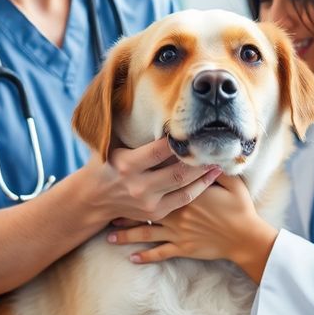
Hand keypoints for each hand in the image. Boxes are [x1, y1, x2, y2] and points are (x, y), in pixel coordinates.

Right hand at [82, 138, 222, 223]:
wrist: (93, 199)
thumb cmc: (104, 164)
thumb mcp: (109, 145)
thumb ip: (126, 128)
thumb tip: (142, 101)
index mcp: (126, 164)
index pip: (159, 151)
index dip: (178, 141)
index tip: (195, 129)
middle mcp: (138, 185)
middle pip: (177, 172)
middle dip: (199, 159)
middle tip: (217, 146)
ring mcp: (148, 202)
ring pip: (184, 187)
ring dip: (205, 174)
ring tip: (220, 160)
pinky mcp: (156, 213)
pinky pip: (184, 199)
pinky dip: (200, 188)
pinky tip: (212, 177)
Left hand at [106, 173, 278, 282]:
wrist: (245, 238)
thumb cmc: (240, 209)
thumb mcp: (231, 182)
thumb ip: (217, 169)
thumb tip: (209, 155)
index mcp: (185, 194)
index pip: (160, 182)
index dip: (143, 177)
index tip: (125, 173)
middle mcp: (175, 213)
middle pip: (144, 208)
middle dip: (124, 207)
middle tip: (106, 205)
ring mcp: (177, 232)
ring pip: (145, 233)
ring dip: (126, 234)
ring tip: (109, 235)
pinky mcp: (182, 248)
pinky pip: (160, 253)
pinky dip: (145, 256)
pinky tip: (132, 258)